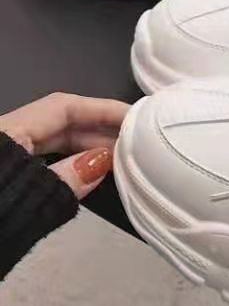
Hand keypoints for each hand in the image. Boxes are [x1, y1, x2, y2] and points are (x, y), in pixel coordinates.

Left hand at [0, 93, 128, 198]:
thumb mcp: (27, 198)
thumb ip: (64, 179)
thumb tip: (102, 160)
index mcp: (6, 131)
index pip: (64, 106)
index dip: (104, 109)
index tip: (137, 117)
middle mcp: (5, 136)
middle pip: (62, 124)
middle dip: (101, 131)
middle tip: (138, 141)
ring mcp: (6, 157)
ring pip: (54, 142)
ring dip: (89, 148)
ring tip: (123, 158)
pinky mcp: (8, 177)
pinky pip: (44, 159)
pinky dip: (71, 162)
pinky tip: (93, 172)